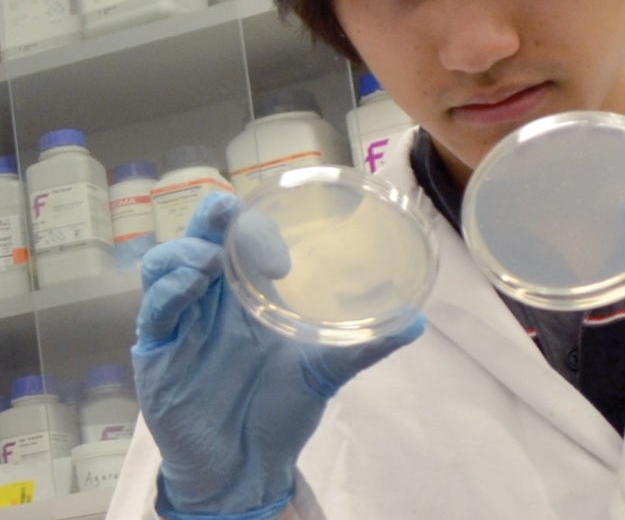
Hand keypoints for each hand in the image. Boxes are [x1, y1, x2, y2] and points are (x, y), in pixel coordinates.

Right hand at [132, 192, 424, 518]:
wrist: (248, 466)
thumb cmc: (279, 411)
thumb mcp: (324, 372)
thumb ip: (363, 346)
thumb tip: (417, 323)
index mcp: (249, 296)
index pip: (242, 242)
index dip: (253, 225)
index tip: (277, 234)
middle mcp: (212, 302)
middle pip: (200, 242)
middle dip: (210, 219)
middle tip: (227, 210)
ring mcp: (182, 325)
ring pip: (166, 268)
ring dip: (185, 253)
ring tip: (211, 257)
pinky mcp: (157, 355)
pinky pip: (155, 313)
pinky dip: (169, 293)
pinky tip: (192, 285)